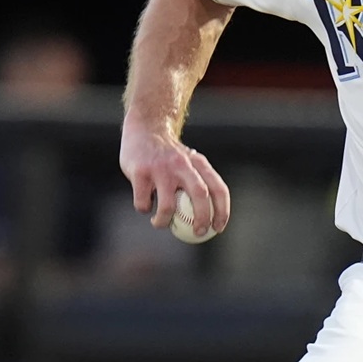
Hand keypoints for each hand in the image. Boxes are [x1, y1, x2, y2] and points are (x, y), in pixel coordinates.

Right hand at [119, 121, 230, 237]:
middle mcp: (182, 165)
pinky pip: (143, 202)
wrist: (145, 128)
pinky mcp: (140, 172)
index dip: (222, 211)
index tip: (218, 228)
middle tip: (197, 233)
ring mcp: (160, 168)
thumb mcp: (189, 162)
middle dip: (202, 218)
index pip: (219, 189)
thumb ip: (197, 183)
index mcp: (199, 164)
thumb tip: (206, 219)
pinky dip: (144, 209)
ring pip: (168, 206)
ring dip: (164, 221)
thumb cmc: (169, 155)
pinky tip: (145, 204)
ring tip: (160, 223)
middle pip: (200, 195)